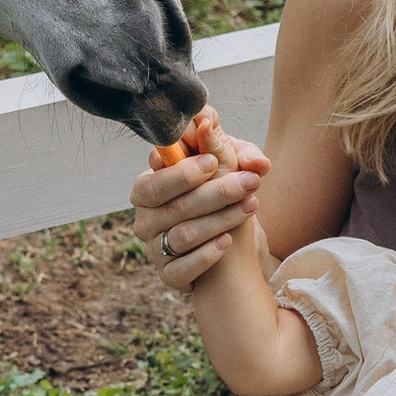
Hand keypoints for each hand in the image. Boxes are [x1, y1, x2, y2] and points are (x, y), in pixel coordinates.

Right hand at [131, 104, 264, 283]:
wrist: (231, 243)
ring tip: (251, 205)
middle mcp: (144, 220)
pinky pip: (183, 268)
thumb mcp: (226, 165)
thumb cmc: (221, 193)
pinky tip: (228, 241)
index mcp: (147, 189)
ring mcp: (155, 250)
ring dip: (221, 219)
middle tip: (249, 181)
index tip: (213, 162)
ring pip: (184, 235)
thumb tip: (209, 119)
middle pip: (175, 207)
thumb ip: (219, 143)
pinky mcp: (169, 276)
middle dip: (215, 192)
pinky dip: (207, 255)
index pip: (155, 181)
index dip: (184, 173)